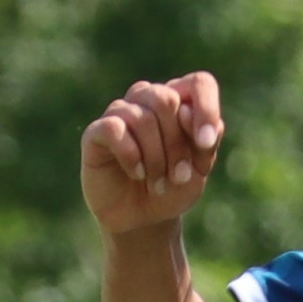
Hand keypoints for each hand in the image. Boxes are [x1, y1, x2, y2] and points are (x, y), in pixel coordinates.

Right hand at [83, 73, 226, 237]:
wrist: (143, 218)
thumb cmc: (173, 187)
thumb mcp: (199, 168)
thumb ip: (204, 140)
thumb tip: (187, 112)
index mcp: (179, 101)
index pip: (199, 83)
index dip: (206, 109)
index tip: (206, 144)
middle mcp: (147, 98)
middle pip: (167, 100)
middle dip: (177, 145)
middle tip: (179, 177)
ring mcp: (119, 112)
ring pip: (142, 118)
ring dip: (156, 159)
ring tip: (158, 184)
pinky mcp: (96, 132)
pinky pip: (114, 129)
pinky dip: (131, 156)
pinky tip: (136, 173)